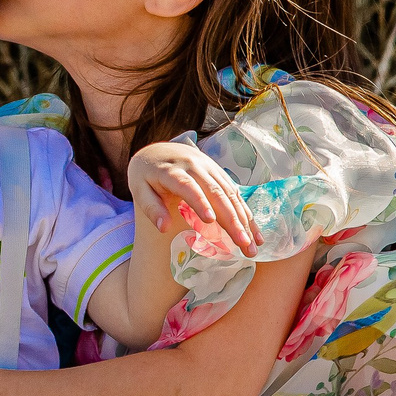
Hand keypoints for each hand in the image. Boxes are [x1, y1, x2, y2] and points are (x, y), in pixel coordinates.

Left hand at [129, 141, 261, 250]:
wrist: (159, 150)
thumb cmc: (146, 175)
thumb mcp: (140, 189)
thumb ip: (151, 208)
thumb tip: (163, 229)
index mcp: (172, 170)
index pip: (188, 186)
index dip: (200, 202)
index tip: (210, 221)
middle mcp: (195, 167)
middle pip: (216, 193)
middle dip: (231, 219)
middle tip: (242, 244)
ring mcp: (211, 169)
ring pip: (230, 194)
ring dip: (244, 220)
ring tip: (252, 245)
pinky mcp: (220, 174)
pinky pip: (235, 193)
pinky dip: (246, 212)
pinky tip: (254, 232)